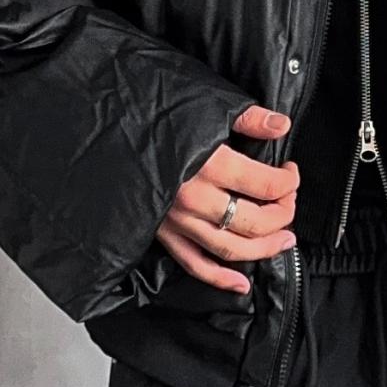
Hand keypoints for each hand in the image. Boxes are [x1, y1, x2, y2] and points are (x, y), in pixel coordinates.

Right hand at [155, 103, 299, 293]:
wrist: (96, 125)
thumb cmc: (148, 109)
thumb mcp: (202, 103)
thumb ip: (247, 118)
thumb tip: (281, 125)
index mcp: (208, 164)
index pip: (267, 186)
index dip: (289, 182)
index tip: (291, 172)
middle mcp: (193, 198)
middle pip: (255, 223)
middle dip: (283, 215)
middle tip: (289, 202)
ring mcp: (176, 221)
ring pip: (231, 249)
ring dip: (265, 249)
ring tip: (284, 240)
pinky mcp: (161, 233)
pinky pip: (194, 265)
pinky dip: (220, 279)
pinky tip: (241, 283)